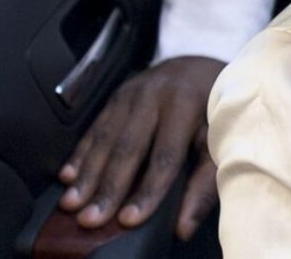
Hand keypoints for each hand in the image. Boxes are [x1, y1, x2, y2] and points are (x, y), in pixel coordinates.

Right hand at [58, 56, 225, 239]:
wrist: (203, 64)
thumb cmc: (216, 107)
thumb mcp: (222, 138)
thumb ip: (205, 182)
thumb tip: (184, 227)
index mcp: (185, 103)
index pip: (165, 155)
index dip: (147, 190)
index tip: (130, 219)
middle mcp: (155, 94)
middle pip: (128, 147)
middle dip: (108, 186)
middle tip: (91, 217)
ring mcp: (132, 92)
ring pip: (106, 137)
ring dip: (87, 173)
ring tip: (73, 202)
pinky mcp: (117, 95)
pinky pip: (96, 126)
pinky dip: (81, 152)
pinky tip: (68, 175)